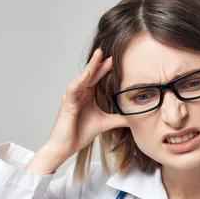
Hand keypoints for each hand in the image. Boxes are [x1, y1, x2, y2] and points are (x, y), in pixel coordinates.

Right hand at [28, 48, 128, 173]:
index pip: (99, 79)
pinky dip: (80, 80)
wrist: (65, 146)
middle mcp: (80, 94)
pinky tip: (87, 73)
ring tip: (99, 55)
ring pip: (83, 78)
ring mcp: (72, 97)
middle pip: (92, 75)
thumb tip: (134, 118)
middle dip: (101, 63)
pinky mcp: (67, 103)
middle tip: (113, 52)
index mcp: (88, 96)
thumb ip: (118, 119)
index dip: (107, 69)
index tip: (119, 59)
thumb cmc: (79, 133)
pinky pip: (73, 88)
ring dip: (91, 66)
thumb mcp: (104, 124)